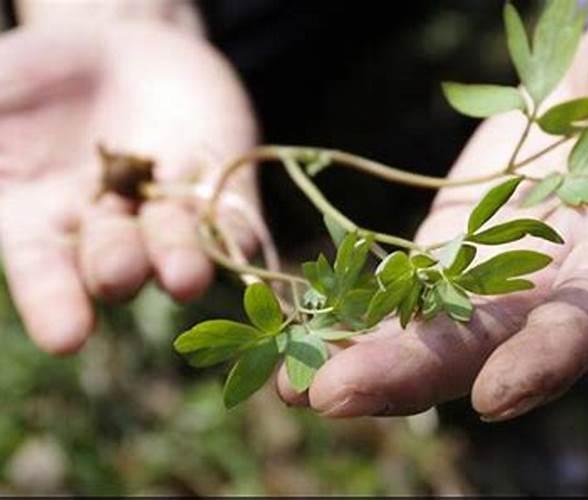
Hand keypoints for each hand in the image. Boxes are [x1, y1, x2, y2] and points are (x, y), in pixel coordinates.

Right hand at [0, 21, 258, 353]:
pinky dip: (239, 231)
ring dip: (181, 258)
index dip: (54, 304)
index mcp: (44, 223)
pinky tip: (247, 246)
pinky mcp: (221, 188)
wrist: (122, 45)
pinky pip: (233, 216)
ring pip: (177, 245)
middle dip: (116, 267)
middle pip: (113, 260)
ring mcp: (168, 212)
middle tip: (116, 272)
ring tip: (184, 274)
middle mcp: (108, 230)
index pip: (45, 274)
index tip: (67, 337)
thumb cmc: (41, 77)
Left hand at [276, 0, 587, 418]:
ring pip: (437, 318)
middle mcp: (568, 266)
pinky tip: (304, 323)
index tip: (492, 395)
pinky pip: (411, 276)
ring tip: (291, 383)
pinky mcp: (462, 228)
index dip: (551, 352)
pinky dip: (361, 304)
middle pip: (490, 335)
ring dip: (365, 353)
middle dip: (414, 370)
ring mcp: (507, 253)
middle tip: (330, 398)